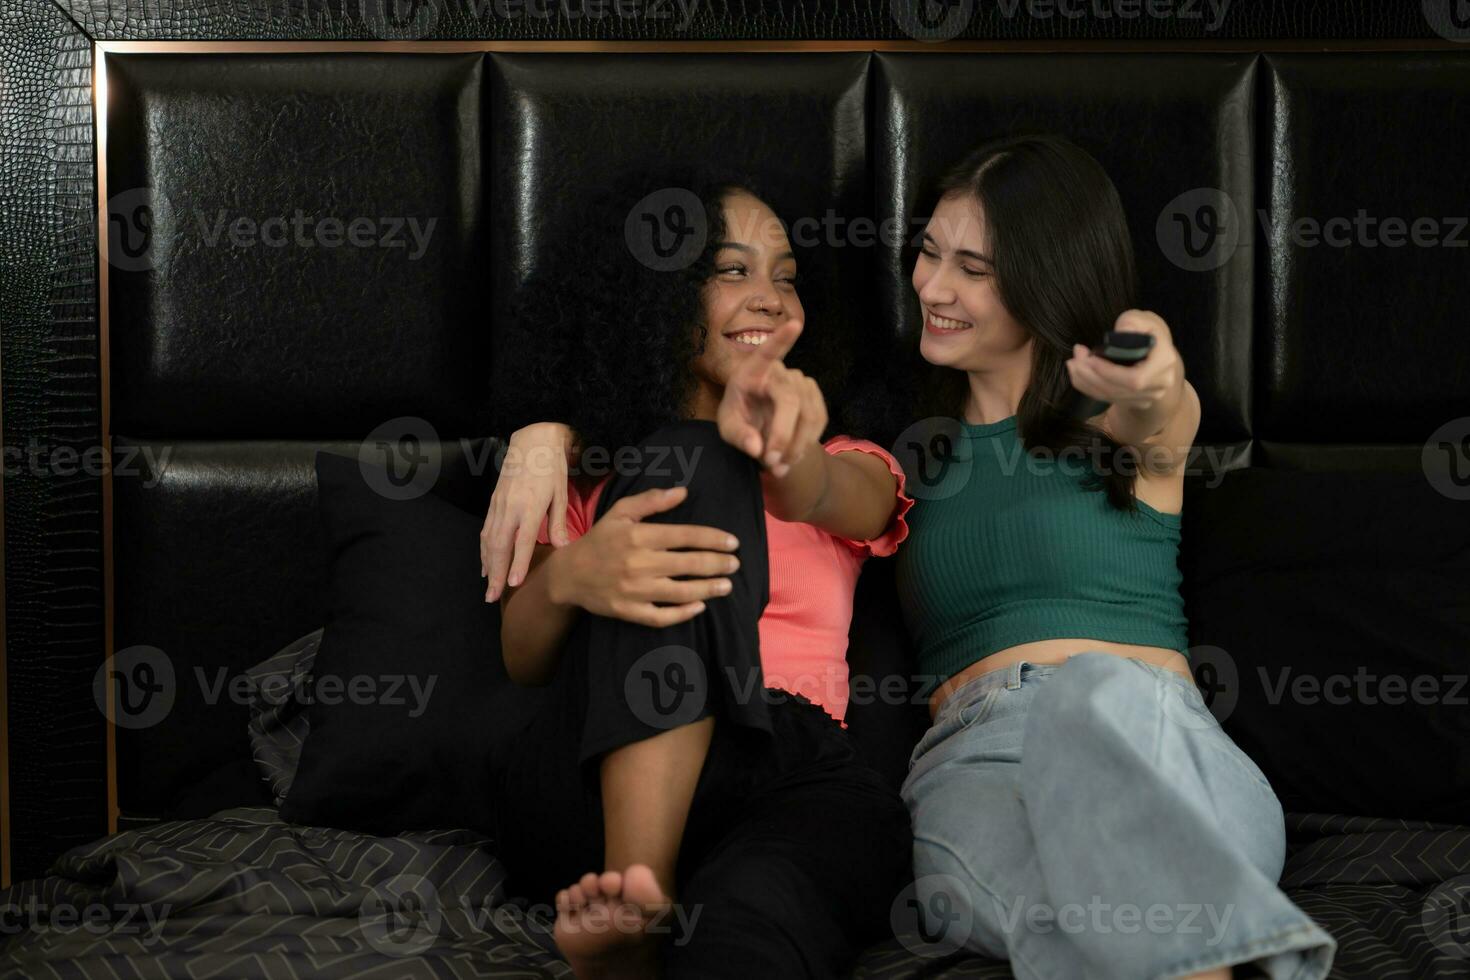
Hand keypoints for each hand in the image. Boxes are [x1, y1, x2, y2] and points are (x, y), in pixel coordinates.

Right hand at [481, 422, 574, 601]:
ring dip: (488, 565)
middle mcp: (510, 506)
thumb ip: (558, 521)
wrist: (532, 440)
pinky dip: (484, 550)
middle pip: (500, 545)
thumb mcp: (560, 493)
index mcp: (530, 505)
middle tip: (492, 596)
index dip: (517, 562)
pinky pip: (487, 530)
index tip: (513, 583)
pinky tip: (485, 564)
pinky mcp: (493, 502)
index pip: (522, 539)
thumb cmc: (551, 467)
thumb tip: (562, 547)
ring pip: (489, 540)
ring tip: (488, 587)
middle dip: (495, 573)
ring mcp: (499, 504)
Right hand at [545, 486, 741, 627]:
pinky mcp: (629, 611)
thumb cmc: (599, 540)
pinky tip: (700, 607)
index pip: (685, 536)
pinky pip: (661, 616)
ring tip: (727, 586)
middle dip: (718, 564)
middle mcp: (639, 563)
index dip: (713, 538)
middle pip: (688, 564)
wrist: (569, 574)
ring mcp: (634, 590)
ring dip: (709, 589)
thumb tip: (683, 492)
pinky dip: (682, 613)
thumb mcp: (620, 512)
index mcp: (639, 536)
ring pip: (680, 592)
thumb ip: (651, 500)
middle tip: (735, 564)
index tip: (733, 542)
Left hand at [716, 321, 827, 478]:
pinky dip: (806, 444)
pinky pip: (819, 421)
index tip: (795, 324)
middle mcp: (780, 372)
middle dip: (782, 435)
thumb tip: (756, 448)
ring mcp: (801, 382)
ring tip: (778, 466)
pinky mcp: (815, 398)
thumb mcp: (728, 430)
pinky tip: (791, 457)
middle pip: (790, 400)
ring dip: (795, 445)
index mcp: (752, 371)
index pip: (767, 352)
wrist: (759, 429)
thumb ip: (739, 437)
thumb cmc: (739, 420)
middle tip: (770, 462)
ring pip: (808, 414)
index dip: (781, 339)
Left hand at [1065, 310, 1182, 414]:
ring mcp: (1149, 396)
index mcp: (1165, 361)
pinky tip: (1078, 375)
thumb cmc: (1146, 331)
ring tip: (1073, 364)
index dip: (1110, 372)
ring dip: (1087, 382)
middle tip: (1074, 360)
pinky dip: (1089, 387)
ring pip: (1112, 396)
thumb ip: (1131, 322)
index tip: (1090, 358)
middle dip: (1092, 376)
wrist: (1157, 352)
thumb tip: (1122, 330)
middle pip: (1121, 390)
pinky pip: (1109, 399)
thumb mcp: (1141, 319)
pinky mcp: (1137, 402)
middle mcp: (1160, 383)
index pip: (1136, 377)